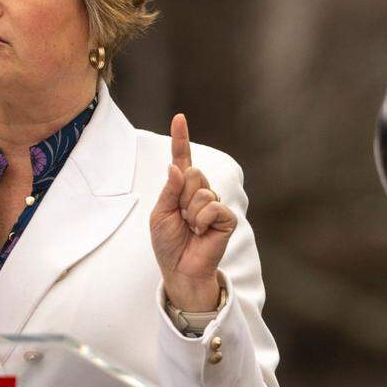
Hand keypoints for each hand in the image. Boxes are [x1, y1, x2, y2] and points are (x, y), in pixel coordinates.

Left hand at [149, 113, 235, 309]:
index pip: (182, 159)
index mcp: (180, 188)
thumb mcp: (160, 214)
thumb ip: (169, 190)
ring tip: (190, 228)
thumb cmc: (168, 243)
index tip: (179, 118)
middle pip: (193, 173)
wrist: (180, 269)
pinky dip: (202, 220)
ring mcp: (214, 203)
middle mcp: (199, 192)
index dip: (181, 138)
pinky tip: (201, 233)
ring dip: (190, 212)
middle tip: (181, 217)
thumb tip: (176, 167)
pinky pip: (213, 206)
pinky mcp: (225, 218)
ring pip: (202, 191)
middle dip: (182, 196)